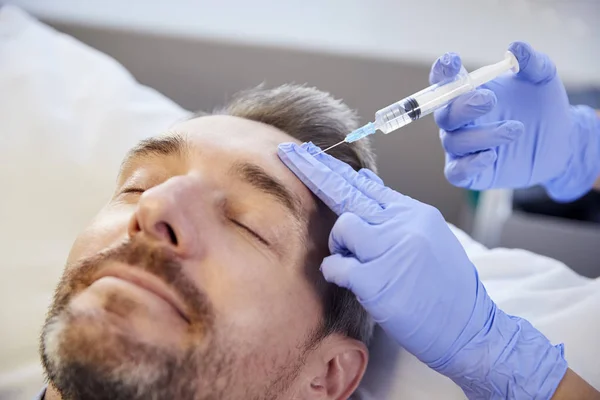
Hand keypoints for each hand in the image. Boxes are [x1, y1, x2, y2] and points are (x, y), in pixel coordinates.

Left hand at [278, 141, 566, 397]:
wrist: (471, 330)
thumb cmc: (445, 288)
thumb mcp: (427, 238)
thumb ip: (394, 211)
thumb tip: (365, 180)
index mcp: (414, 213)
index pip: (365, 184)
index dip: (332, 168)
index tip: (307, 153)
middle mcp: (403, 225)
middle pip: (348, 190)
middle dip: (312, 169)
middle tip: (287, 152)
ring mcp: (391, 251)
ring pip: (343, 225)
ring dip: (339, 243)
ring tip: (356, 261)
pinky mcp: (378, 282)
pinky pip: (337, 265)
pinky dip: (335, 270)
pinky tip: (349, 279)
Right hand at [430, 41, 599, 201]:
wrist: (560, 142)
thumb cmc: (542, 105)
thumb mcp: (542, 79)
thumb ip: (530, 62)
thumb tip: (516, 47)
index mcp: (467, 92)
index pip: (443, 81)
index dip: (442, 72)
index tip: (454, 63)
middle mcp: (458, 120)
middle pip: (444, 114)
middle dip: (463, 106)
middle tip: (489, 100)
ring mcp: (462, 147)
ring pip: (455, 141)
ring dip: (483, 135)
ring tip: (516, 129)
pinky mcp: (469, 172)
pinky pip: (456, 171)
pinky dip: (469, 164)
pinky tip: (491, 157)